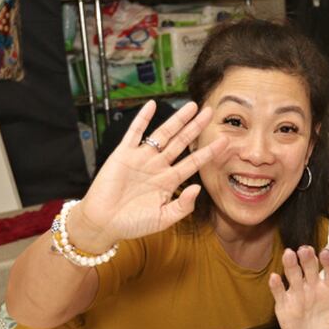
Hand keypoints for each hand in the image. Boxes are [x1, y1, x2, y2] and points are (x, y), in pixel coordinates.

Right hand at [69, 100, 226, 251]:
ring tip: (191, 106)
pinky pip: (134, 133)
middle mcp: (157, 166)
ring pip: (163, 134)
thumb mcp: (162, 219)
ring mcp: (141, 158)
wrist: (103, 223)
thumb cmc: (132, 223)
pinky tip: (152, 105)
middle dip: (195, 127)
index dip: (209, 152)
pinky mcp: (123, 155)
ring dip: (176, 120)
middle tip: (210, 111)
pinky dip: (142, 119)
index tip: (225, 141)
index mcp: (169, 181)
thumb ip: (182, 206)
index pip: (193, 162)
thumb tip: (198, 189)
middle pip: (181, 142)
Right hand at [269, 246, 328, 328]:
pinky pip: (279, 293)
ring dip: (291, 264)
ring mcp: (298, 295)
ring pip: (293, 275)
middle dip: (308, 258)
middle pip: (310, 267)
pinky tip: (275, 278)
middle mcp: (314, 287)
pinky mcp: (284, 306)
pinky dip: (276, 285)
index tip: (327, 254)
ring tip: (289, 255)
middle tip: (306, 250)